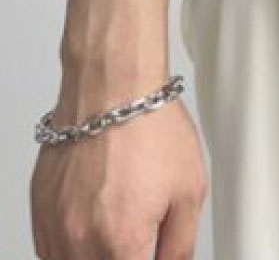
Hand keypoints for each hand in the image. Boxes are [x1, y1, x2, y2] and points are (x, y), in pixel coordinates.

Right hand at [30, 93, 206, 259]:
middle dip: (124, 256)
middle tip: (141, 232)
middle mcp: (81, 241)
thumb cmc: (149, 127)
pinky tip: (93, 223)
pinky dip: (71, 247)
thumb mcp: (190, 190)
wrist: (112, 86)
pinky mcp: (40, 210)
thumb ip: (180, 245)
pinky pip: (50, 250)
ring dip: (97, 254)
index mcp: (122, 242)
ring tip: (117, 221)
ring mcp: (56, 228)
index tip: (152, 251)